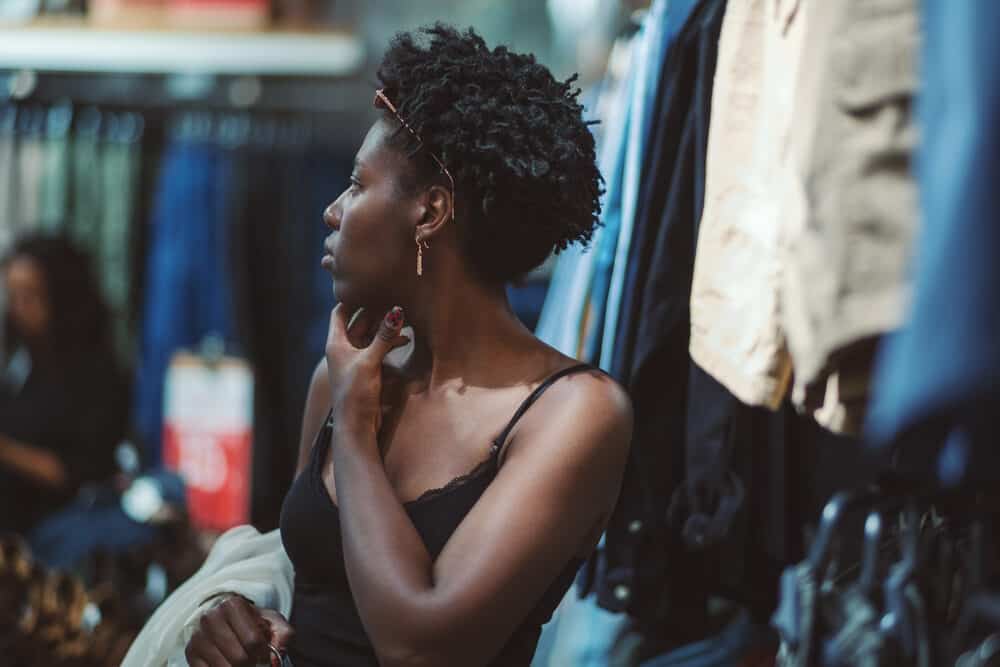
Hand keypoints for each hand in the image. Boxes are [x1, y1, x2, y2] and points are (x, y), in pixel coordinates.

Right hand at [185, 594, 293, 666]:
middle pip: (239, 657)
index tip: (265, 654)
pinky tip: (229, 663)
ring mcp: (198, 636)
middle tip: (255, 661)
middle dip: (252, 664)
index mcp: (233, 605)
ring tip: (244, 661)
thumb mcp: (274, 623)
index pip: (253, 640)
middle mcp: (211, 617)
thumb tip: (275, 657)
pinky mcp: (190, 653)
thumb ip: (284, 635)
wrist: (231, 623)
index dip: (263, 653)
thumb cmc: (254, 624)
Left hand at [324, 304, 408, 435]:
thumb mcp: (370, 361)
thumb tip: (397, 312)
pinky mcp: (367, 370)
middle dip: (376, 313)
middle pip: (359, 322)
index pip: (340, 312)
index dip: (352, 300)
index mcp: (336, 343)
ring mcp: (356, 360)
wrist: (356, 424)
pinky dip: (389, 343)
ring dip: (385, 329)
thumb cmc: (355, 392)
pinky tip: (404, 339)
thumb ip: (384, 337)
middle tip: (394, 300)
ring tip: (404, 318)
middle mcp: (344, 349)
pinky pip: (378, 349)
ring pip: (371, 336)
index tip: (369, 288)